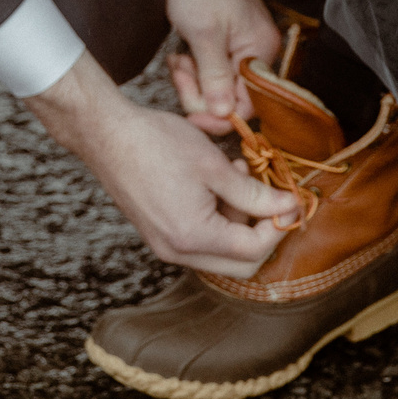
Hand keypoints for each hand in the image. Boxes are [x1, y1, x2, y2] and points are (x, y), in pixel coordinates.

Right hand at [27, 54, 303, 275]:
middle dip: (262, 231)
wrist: (105, 134)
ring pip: (220, 253)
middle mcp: (177, 252)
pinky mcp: (158, 234)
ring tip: (240, 175)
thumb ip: (255, 193)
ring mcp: (165, 246)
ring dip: (240, 222)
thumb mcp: (214, 165)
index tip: (291, 199)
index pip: (253, 251)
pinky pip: (201, 241)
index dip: (279, 226)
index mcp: (193, 237)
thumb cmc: (157, 143)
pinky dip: (218, 219)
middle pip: (239, 264)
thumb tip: (288, 208)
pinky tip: (218, 184)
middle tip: (270, 194)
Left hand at [136, 0, 280, 135]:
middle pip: (232, 96)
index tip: (189, 116)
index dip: (217, 115)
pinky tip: (181, 53)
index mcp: (262, 50)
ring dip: (194, 78)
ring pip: (218, 83)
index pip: (248, 105)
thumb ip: (215, 79)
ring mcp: (244, 43)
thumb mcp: (204, 37)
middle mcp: (259, 50)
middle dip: (201, 92)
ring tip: (178, 59)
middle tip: (180, 72)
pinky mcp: (228, 38)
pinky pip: (213, 67)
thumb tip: (225, 114)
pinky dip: (195, 66)